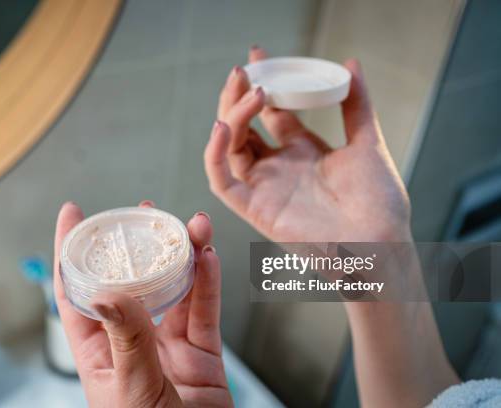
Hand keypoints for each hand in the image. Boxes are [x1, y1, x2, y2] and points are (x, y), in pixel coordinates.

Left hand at [53, 201, 232, 407]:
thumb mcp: (132, 391)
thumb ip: (126, 340)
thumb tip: (108, 292)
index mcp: (100, 353)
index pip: (78, 294)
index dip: (72, 252)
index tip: (73, 215)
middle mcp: (133, 344)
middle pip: (132, 282)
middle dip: (137, 245)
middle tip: (145, 212)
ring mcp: (169, 348)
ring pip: (175, 290)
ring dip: (184, 256)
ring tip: (191, 226)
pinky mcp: (202, 355)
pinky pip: (206, 312)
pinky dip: (209, 283)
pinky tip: (209, 258)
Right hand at [204, 46, 410, 242]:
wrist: (381, 243)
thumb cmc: (379, 202)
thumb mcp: (367, 143)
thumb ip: (356, 105)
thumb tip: (350, 64)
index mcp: (302, 151)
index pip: (271, 112)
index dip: (262, 84)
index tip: (259, 56)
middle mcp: (278, 167)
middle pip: (244, 126)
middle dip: (240, 95)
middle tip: (246, 69)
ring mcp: (264, 187)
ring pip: (229, 147)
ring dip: (231, 115)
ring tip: (248, 90)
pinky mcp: (254, 208)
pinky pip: (221, 180)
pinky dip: (214, 153)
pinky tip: (223, 126)